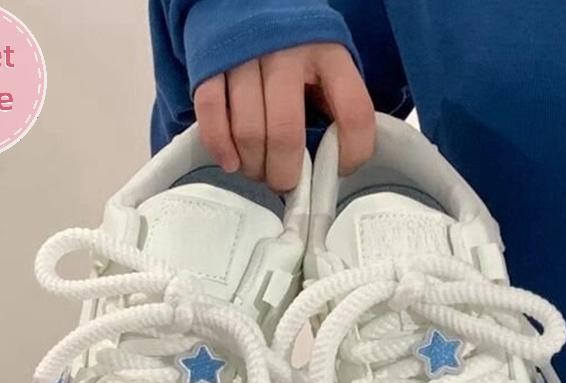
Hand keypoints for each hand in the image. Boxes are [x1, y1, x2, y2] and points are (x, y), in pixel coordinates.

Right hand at [194, 43, 374, 191]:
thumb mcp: (327, 68)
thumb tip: (331, 164)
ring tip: (259, 170)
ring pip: (248, 132)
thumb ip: (334, 108)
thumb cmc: (294, 50)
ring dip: (254, 166)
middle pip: (286, 133)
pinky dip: (221, 147)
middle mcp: (288, 53)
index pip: (354, 112)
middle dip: (284, 174)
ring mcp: (246, 58)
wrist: (246, 3)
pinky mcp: (211, 66)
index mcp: (329, 54)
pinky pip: (211, 115)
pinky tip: (231, 162)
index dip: (351, 153)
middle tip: (285, 182)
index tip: (337, 169)